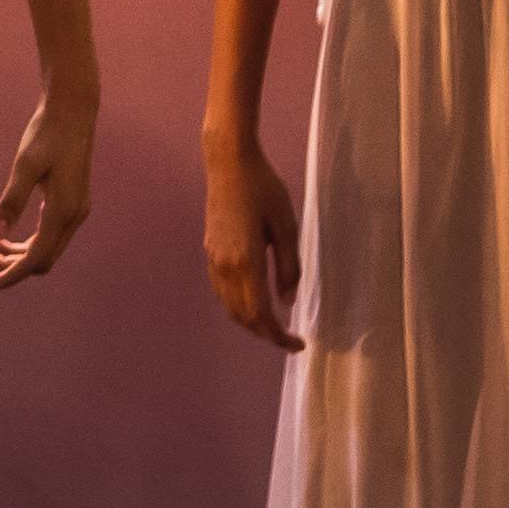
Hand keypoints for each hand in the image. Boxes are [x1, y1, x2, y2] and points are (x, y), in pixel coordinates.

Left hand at [0, 88, 95, 291]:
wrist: (72, 113)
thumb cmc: (47, 134)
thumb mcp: (25, 166)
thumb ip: (11, 200)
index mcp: (63, 212)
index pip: (35, 259)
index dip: (10, 275)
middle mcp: (73, 217)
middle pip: (41, 259)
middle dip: (9, 264)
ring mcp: (74, 211)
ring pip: (45, 249)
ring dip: (16, 252)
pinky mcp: (70, 204)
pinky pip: (47, 234)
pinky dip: (25, 240)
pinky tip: (1, 231)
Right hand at [201, 132, 301, 350]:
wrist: (228, 163)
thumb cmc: (264, 188)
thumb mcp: (287, 226)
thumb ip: (288, 267)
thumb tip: (286, 301)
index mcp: (246, 262)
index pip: (260, 314)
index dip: (279, 336)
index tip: (299, 343)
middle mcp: (225, 266)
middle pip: (242, 316)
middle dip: (266, 333)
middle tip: (290, 338)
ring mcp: (214, 259)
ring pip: (229, 306)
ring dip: (250, 322)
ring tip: (274, 324)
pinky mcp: (210, 251)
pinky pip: (222, 291)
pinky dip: (237, 306)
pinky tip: (253, 301)